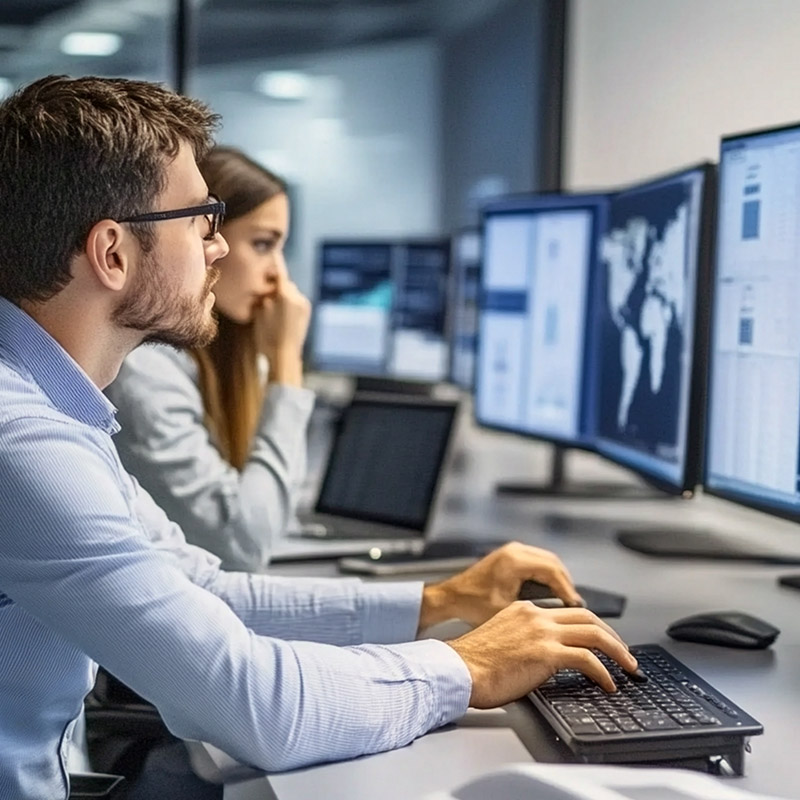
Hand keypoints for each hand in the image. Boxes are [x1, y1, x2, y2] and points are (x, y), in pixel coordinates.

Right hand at [256, 263, 310, 385]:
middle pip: (285, 284)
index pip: (279, 272)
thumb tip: (266, 287)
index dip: (274, 262)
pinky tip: (280, 314)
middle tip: (265, 289)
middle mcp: (298, 298)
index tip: (272, 252)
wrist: (284, 357)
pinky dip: (289, 303)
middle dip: (276, 285)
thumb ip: (263, 296)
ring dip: (283, 295)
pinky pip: (296, 302)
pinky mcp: (306, 314)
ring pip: (291, 293)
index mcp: (286, 296)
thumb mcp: (259, 314)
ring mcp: (304, 306)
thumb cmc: (267, 337)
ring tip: (272, 305)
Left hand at [418, 541, 582, 629]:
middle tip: (575, 605)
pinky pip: (538, 562)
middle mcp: (515, 551)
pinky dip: (548, 576)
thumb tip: (560, 618)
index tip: (576, 606)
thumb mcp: (507, 611)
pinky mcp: (511, 556)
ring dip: (558, 580)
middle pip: (554, 563)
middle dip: (566, 584)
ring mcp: (513, 551)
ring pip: (548, 561)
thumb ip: (534, 611)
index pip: (553, 571)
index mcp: (514, 561)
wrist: (451, 597)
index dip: (567, 590)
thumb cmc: (472, 605)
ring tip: (566, 601)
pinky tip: (552, 593)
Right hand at [447, 601, 637, 706]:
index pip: (568, 613)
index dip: (591, 627)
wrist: (458, 669)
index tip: (602, 640)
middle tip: (625, 653)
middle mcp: (536, 615)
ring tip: (628, 667)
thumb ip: (524, 640)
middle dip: (613, 636)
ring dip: (618, 651)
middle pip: (588, 618)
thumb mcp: (501, 640)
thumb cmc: (472, 664)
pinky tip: (608, 683)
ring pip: (595, 634)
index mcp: (525, 610)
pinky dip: (604, 671)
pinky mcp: (546, 652)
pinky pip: (587, 659)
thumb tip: (542, 659)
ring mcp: (542, 632)